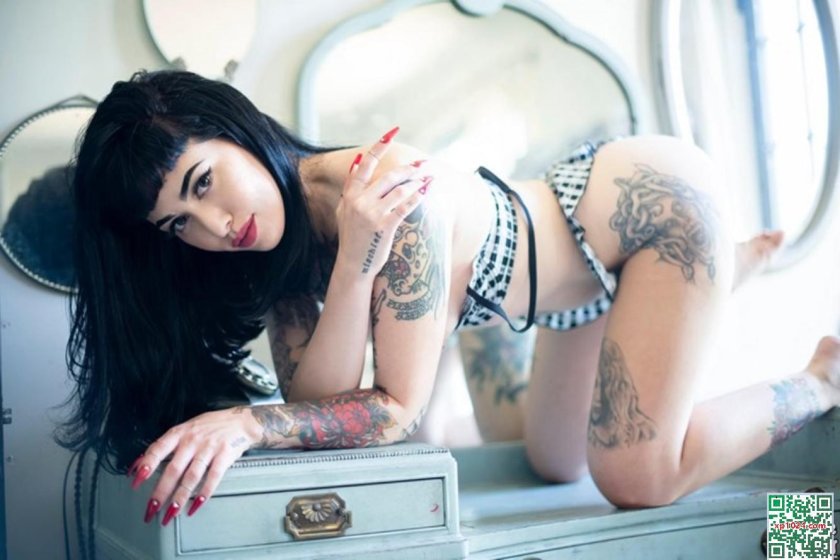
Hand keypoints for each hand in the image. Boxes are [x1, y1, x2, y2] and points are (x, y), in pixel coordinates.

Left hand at [127, 407, 259, 524]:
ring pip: (191, 477)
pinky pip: (213, 477)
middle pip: (173, 469)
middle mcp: (192, 440)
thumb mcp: (186, 429)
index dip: (145, 466)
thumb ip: (166, 445)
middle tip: (152, 509)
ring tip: (171, 512)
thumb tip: (140, 463)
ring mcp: (209, 448)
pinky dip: (204, 493)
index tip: (135, 483)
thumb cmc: (211, 426)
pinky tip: (196, 505)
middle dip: (161, 492)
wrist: (241, 421)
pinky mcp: (225, 455)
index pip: (158, 449)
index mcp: (179, 433)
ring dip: (180, 497)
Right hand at [335, 126, 432, 276]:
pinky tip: (426, 190)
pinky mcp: (384, 227)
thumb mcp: (343, 209)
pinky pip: (404, 207)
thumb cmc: (351, 236)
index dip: (379, 146)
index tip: (393, 132)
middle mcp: (360, 201)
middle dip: (408, 168)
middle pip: (389, 176)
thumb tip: (358, 161)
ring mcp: (372, 214)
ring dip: (416, 182)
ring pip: (399, 190)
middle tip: (422, 163)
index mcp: (351, 194)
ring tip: (427, 178)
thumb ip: (350, 185)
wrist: (353, 264)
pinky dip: (416, 197)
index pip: (366, 163)